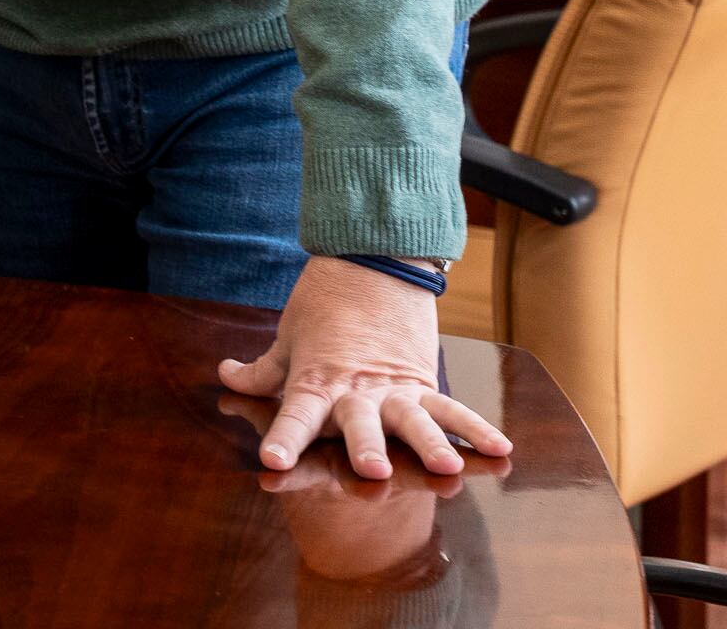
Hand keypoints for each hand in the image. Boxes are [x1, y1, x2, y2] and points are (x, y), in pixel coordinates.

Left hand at [216, 257, 510, 479]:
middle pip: (360, 423)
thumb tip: (226, 377)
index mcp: (316, 380)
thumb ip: (261, 370)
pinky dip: (475, 428)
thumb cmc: (323, 301)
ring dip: (427, 445)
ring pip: (413, 420)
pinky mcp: (423, 380)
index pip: (294, 414)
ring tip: (446, 468)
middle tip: (372, 469)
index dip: (284, 438)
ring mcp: (394, 387)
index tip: (272, 461)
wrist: (371, 258)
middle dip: (365, 447)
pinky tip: (501, 447)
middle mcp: (357, 389)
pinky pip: (451, 408)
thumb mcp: (287, 336)